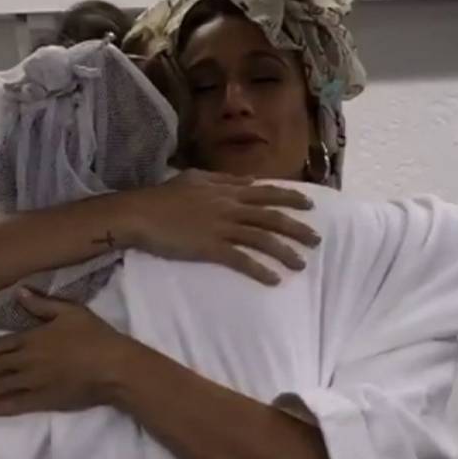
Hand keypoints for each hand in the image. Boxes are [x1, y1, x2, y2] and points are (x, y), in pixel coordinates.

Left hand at [0, 289, 128, 415]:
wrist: (112, 367)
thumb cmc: (94, 335)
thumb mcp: (71, 311)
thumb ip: (42, 303)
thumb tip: (18, 292)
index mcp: (32, 338)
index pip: (0, 345)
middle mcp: (26, 360)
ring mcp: (33, 383)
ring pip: (0, 387)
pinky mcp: (42, 401)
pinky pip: (14, 405)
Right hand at [113, 169, 320, 285]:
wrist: (140, 213)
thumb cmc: (164, 196)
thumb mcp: (196, 178)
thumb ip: (225, 179)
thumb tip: (250, 180)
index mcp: (227, 190)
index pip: (266, 193)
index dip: (289, 198)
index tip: (310, 205)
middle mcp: (229, 207)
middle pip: (271, 216)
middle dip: (297, 227)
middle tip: (317, 239)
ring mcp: (221, 227)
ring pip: (262, 238)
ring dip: (284, 252)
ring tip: (301, 264)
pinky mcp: (210, 247)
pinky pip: (241, 260)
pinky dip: (259, 269)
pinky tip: (273, 280)